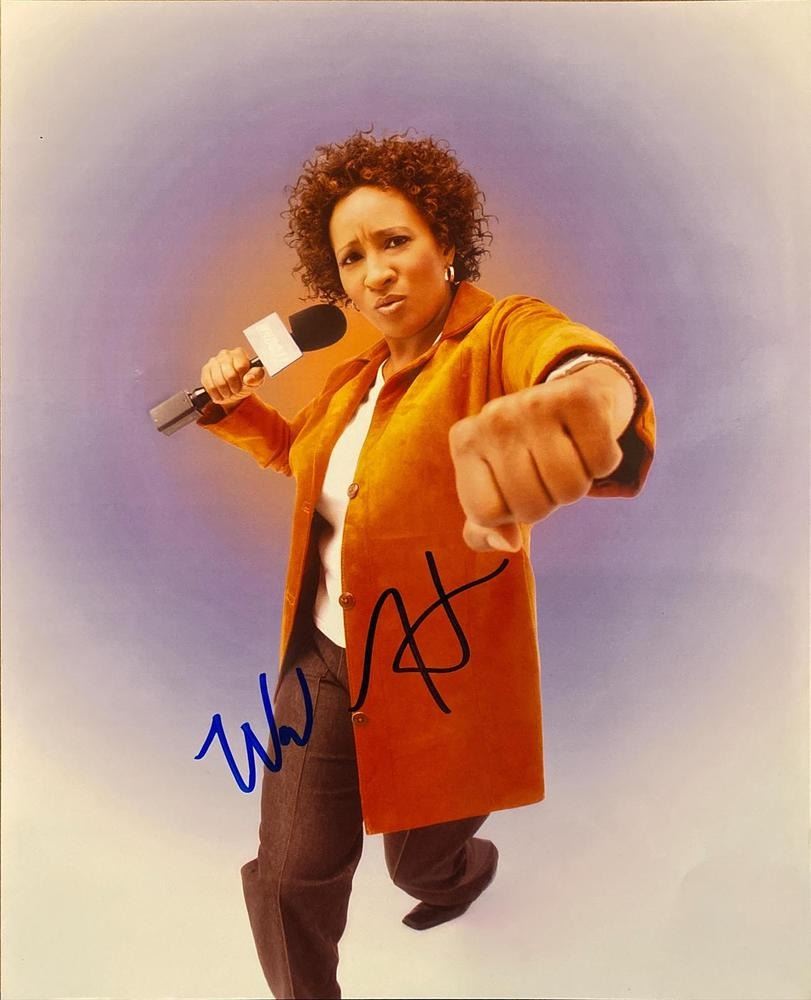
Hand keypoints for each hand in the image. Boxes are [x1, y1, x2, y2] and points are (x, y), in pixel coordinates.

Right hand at [200, 347, 265, 413]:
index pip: (240, 366)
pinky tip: (220, 395)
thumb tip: (249, 378)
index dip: (242, 379)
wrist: (234, 391)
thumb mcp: (256, 380)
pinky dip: (215, 393)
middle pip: (229, 374)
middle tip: (235, 391)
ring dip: (224, 392)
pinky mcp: (206, 370)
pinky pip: (208, 384)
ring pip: (218, 380)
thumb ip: (256, 376)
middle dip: (233, 387)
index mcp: (239, 353)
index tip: (244, 384)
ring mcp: (214, 361)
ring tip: (228, 394)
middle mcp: (225, 354)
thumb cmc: (246, 382)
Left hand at [448, 363, 634, 551]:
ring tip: (567, 458)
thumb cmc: (525, 456)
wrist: (566, 397)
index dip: (510, 515)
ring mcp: (535, 403)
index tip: (514, 492)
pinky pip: (602, 462)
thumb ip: (484, 529)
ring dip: (577, 485)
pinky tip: (587, 442)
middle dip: (547, 503)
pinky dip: (603, 463)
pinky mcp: (579, 397)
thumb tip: (509, 543)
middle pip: (531, 506)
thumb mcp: (493, 488)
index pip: (487, 514)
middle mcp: (494, 418)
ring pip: (569, 488)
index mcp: (465, 442)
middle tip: (546, 475)